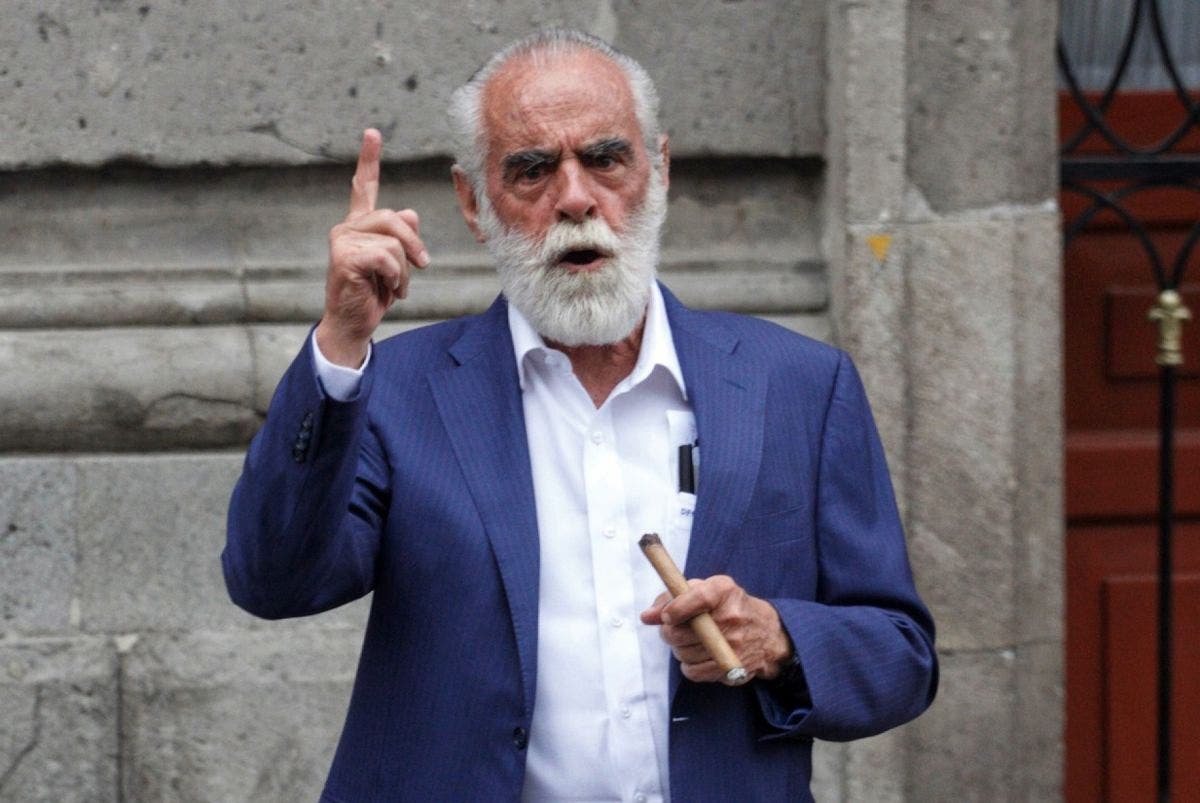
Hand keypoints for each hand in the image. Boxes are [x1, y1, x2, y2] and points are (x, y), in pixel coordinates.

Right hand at [315, 128, 430, 366]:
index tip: (373, 132)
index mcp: (359, 225)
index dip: (368, 159)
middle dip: (414, 246)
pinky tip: (385, 289)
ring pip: (394, 242)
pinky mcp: (344, 257)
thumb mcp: (397, 263)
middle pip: (395, 218)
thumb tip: (411, 214)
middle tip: (422, 266)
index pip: (364, 187)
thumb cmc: (373, 293)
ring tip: (394, 286)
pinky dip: (395, 277)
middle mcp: (347, 228)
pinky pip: (386, 257)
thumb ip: (403, 236)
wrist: (354, 323)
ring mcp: (342, 241)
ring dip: (404, 271)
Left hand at [640, 575, 793, 684]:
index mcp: (724, 591)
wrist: (768, 634)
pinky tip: (698, 655)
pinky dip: (689, 666)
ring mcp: (733, 645)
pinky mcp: (731, 668)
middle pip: (680, 632)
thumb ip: (673, 597)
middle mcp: (731, 617)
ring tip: (691, 641)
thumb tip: (647, 616)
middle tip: (674, 629)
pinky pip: (693, 672)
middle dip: (669, 632)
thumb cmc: (728, 606)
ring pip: (683, 653)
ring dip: (679, 648)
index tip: (666, 616)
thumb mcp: (707, 589)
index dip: (674, 609)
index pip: (696, 598)